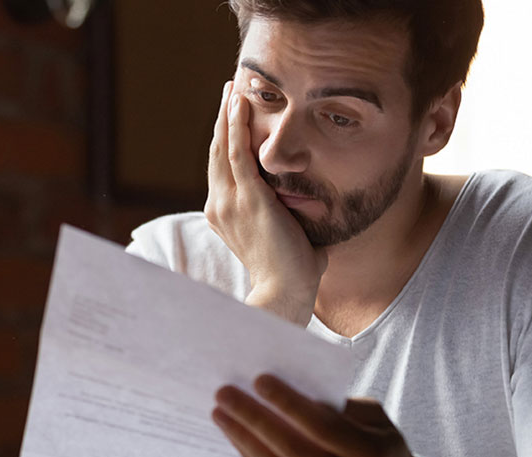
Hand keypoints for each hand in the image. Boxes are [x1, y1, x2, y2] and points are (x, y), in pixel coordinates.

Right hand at [204, 81, 326, 325]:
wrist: (285, 293)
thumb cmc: (292, 273)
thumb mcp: (288, 236)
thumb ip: (293, 218)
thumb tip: (314, 209)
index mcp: (225, 215)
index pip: (222, 169)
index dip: (226, 140)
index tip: (232, 117)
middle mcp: (220, 205)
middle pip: (217, 151)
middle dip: (223, 119)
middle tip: (229, 91)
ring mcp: (230, 201)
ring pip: (223, 146)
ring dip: (228, 114)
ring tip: (232, 88)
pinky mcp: (247, 198)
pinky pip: (237, 153)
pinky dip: (236, 125)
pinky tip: (239, 103)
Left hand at [212, 374, 428, 456]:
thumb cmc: (384, 453)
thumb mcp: (380, 423)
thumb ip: (344, 407)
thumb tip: (296, 389)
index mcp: (370, 455)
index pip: (321, 427)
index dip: (288, 403)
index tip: (259, 380)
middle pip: (291, 448)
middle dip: (253, 418)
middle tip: (225, 394)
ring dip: (243, 439)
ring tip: (221, 413)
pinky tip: (237, 439)